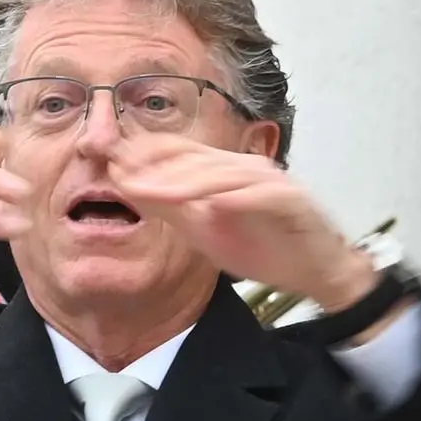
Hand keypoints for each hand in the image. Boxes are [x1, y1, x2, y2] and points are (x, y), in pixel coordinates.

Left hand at [104, 139, 375, 309]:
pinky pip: (258, 193)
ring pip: (219, 173)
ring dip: (183, 182)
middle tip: (116, 172)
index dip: (142, 154)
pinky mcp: (289, 199)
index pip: (176, 150)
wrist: (314, 270)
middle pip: (193, 157)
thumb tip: (128, 188)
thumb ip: (171, 207)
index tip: (107, 164)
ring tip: (150, 192)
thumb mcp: (203, 228)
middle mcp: (242, 166)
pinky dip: (232, 197)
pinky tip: (210, 204)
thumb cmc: (261, 245)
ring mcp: (267, 180)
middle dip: (153, 165)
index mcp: (220, 169)